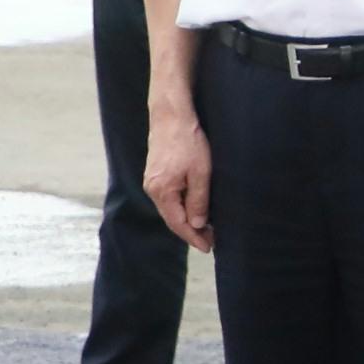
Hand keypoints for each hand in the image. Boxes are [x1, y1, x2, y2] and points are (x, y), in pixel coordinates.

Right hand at [144, 105, 212, 250]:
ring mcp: (152, 181)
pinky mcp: (156, 174)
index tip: (208, 248)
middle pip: (172, 218)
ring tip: (207, 229)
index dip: (193, 237)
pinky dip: (182, 207)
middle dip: (191, 232)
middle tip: (211, 241)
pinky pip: (170, 197)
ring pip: (171, 208)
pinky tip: (195, 209)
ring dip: (187, 220)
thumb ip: (199, 200)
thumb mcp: (201, 172)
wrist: (172, 116)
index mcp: (161, 191)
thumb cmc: (188, 141)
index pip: (178, 223)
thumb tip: (198, 224)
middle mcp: (152, 189)